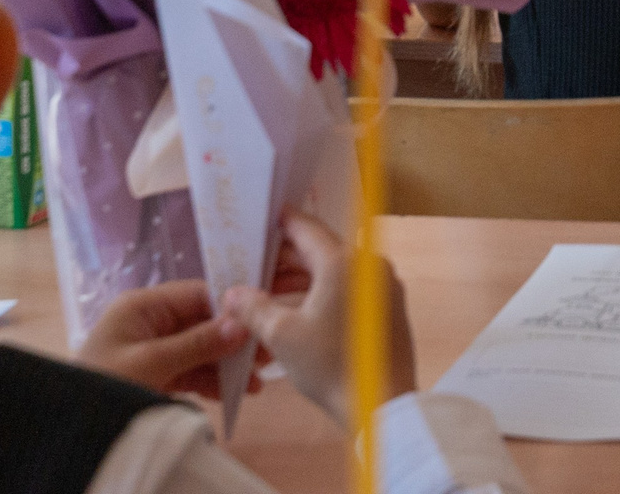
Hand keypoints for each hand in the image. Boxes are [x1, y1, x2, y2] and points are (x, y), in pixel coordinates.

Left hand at [76, 280, 251, 398]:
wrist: (67, 428)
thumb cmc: (103, 384)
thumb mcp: (151, 364)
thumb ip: (198, 343)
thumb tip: (243, 323)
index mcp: (142, 306)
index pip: (198, 294)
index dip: (232, 306)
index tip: (263, 319)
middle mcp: (150, 322)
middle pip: (203, 322)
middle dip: (234, 340)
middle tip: (267, 355)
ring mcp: (153, 349)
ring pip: (201, 349)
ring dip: (228, 364)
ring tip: (258, 381)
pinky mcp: (156, 374)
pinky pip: (192, 371)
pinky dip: (214, 381)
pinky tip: (239, 392)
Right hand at [220, 210, 416, 426]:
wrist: (379, 402)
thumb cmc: (329, 365)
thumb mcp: (282, 335)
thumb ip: (254, 307)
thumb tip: (231, 292)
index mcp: (344, 262)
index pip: (307, 228)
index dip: (281, 222)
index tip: (261, 217)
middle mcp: (369, 264)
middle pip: (321, 251)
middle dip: (284, 259)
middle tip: (250, 264)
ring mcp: (383, 285)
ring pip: (334, 271)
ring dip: (300, 279)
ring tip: (264, 292)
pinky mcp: (387, 306)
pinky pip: (348, 288)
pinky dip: (321, 293)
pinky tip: (294, 311)